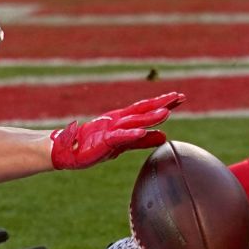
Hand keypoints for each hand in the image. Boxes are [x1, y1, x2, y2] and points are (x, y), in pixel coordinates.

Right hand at [49, 93, 184, 169]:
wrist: (69, 152)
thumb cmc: (95, 146)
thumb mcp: (124, 144)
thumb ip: (143, 141)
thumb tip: (164, 136)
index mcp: (123, 120)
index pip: (146, 109)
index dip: (162, 103)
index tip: (180, 97)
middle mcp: (118, 121)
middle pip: (143, 110)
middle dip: (161, 103)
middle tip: (180, 97)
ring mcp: (110, 129)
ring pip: (133, 121)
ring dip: (150, 117)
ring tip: (166, 112)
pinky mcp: (103, 141)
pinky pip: (118, 137)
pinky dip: (130, 134)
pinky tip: (141, 132)